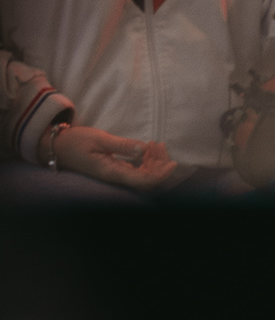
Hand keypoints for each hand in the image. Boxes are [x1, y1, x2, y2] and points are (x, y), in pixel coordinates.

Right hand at [48, 122, 173, 189]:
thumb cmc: (75, 142)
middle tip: (160, 145)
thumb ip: (122, 145)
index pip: (143, 181)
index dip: (161, 175)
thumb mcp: (99, 139)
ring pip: (144, 175)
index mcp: (112, 173)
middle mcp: (116, 178)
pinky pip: (137, 170)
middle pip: (147, 179)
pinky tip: (149, 148)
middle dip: (160, 164)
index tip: (172, 163)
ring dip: (155, 161)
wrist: (57, 147)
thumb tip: (143, 149)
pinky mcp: (116, 170)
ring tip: (156, 144)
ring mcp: (116, 175)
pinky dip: (147, 160)